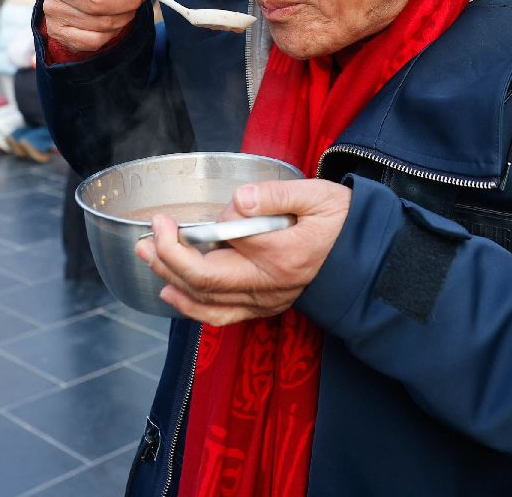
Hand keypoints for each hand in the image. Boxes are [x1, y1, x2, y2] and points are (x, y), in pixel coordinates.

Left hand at [135, 179, 350, 324]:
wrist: (367, 255)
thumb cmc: (342, 220)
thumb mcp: (317, 195)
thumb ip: (275, 195)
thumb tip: (237, 201)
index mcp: (277, 256)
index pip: (212, 256)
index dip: (177, 242)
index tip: (164, 220)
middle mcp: (267, 286)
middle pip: (202, 284)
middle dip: (165, 260)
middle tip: (144, 238)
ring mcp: (266, 301)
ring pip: (206, 304)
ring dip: (172, 282)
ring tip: (150, 259)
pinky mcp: (266, 307)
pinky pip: (222, 316)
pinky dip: (192, 307)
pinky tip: (173, 292)